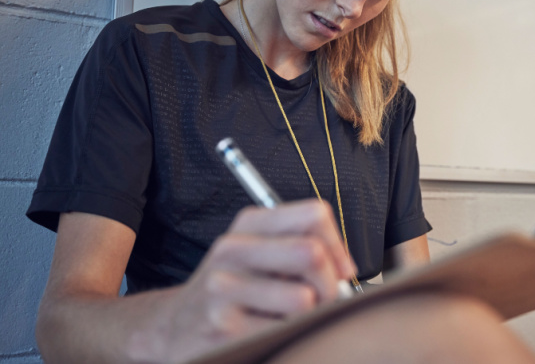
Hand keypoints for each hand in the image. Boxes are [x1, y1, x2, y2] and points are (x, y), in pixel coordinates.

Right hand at [128, 200, 354, 362]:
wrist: (171, 327)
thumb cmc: (230, 289)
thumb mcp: (257, 252)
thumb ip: (300, 246)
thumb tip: (345, 267)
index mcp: (249, 223)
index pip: (314, 215)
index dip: (338, 246)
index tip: (341, 270)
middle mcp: (233, 248)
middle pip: (311, 254)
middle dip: (330, 284)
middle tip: (323, 300)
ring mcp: (224, 287)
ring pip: (303, 299)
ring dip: (309, 316)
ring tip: (292, 318)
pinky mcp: (222, 327)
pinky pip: (284, 331)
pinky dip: (288, 336)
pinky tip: (271, 332)